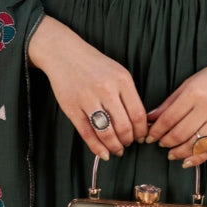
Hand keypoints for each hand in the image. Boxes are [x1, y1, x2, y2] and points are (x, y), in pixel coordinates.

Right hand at [28, 15, 147, 159]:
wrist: (64, 53)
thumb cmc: (94, 65)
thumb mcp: (118, 72)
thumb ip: (128, 95)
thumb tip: (140, 123)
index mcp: (122, 80)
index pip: (138, 114)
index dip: (142, 131)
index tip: (141, 137)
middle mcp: (106, 89)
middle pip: (124, 126)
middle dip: (128, 141)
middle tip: (128, 144)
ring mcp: (87, 99)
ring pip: (106, 133)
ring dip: (114, 146)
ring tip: (117, 149)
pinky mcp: (72, 108)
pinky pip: (87, 133)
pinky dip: (97, 147)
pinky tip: (103, 152)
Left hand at [144, 36, 206, 166]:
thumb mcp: (192, 81)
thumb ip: (171, 100)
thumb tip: (151, 117)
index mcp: (194, 92)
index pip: (168, 118)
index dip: (156, 131)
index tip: (150, 136)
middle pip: (179, 133)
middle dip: (166, 142)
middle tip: (160, 145)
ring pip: (195, 144)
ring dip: (179, 153)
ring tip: (172, 154)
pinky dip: (198, 158)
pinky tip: (188, 161)